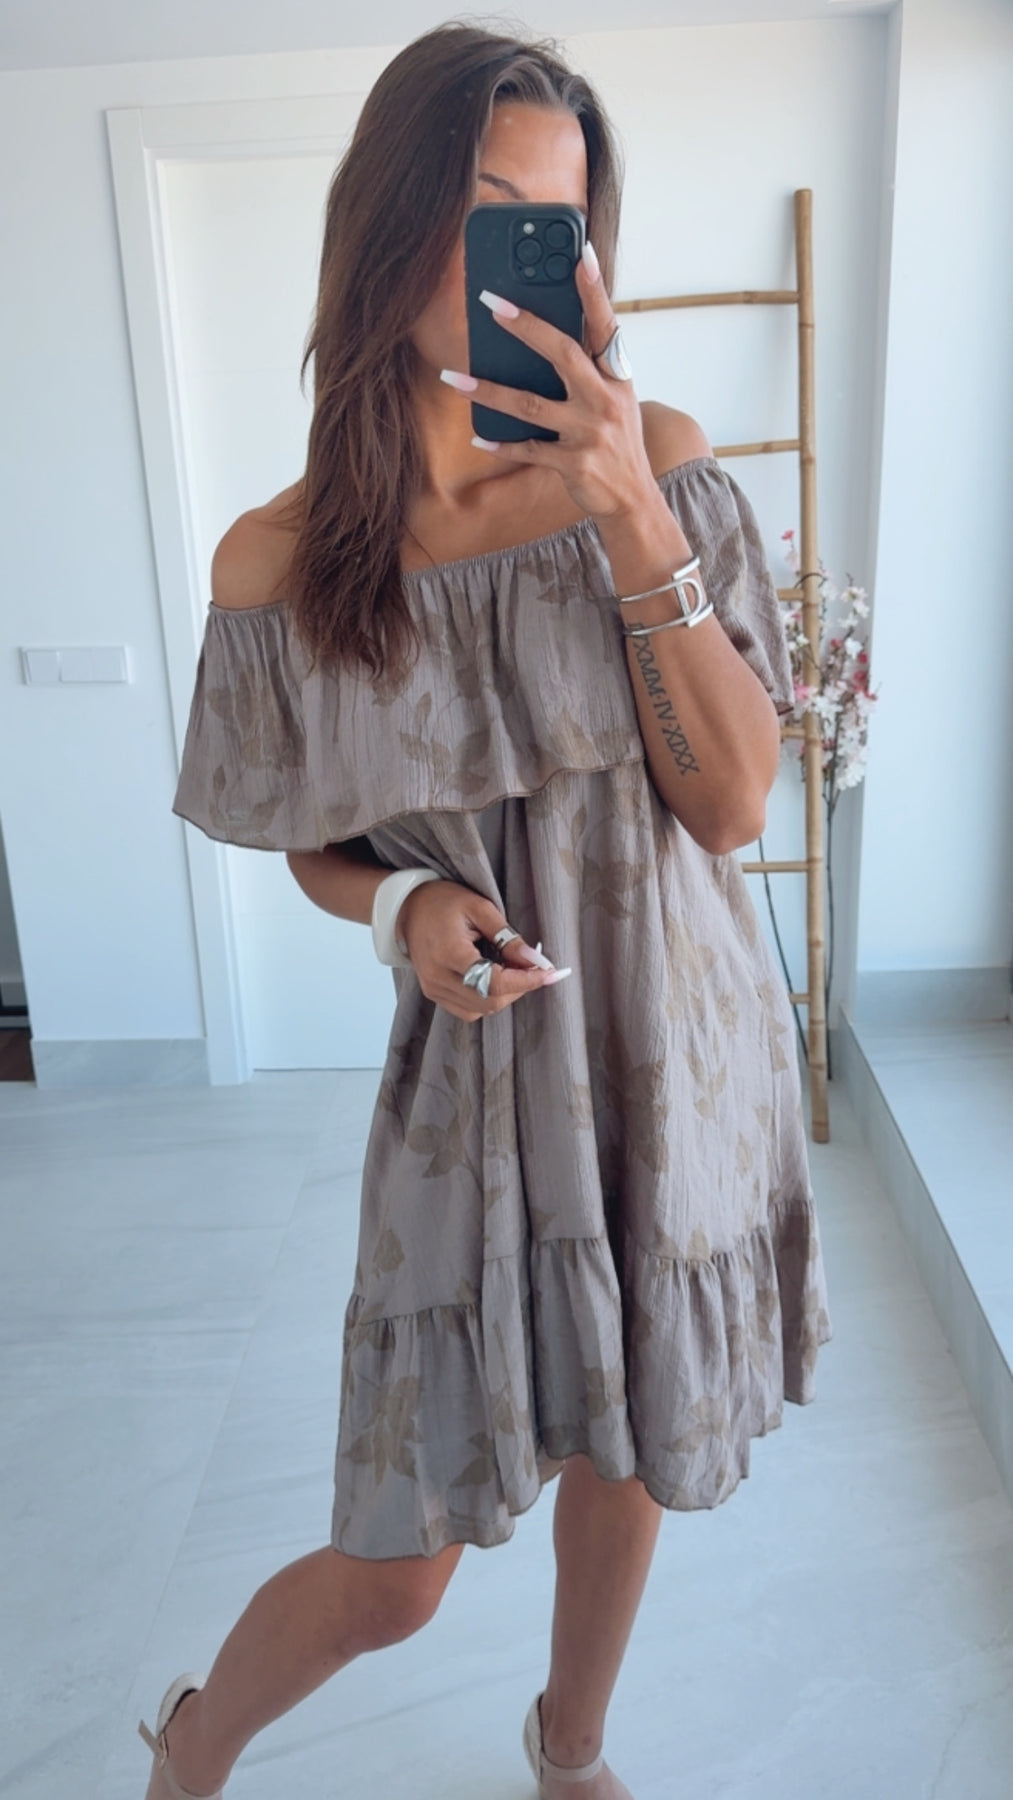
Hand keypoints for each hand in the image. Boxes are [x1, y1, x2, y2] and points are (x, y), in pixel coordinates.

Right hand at [396, 880, 568, 1021]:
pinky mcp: (433, 994)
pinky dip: (487, 999)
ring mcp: (433, 989)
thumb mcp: (480, 907)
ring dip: (504, 995)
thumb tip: (534, 960)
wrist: (407, 908)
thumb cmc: (443, 902)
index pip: (494, 982)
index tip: (550, 973)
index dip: (526, 981)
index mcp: (449, 953)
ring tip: (511, 970)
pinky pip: (468, 1010)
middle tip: (531, 967)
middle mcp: (438, 977)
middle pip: (490, 1002)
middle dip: (518, 988)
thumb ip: (507, 937)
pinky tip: (493, 978)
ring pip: (481, 1010)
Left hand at [440, 241, 657, 522]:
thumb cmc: (617, 441)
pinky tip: (478, 435)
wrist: (633, 498)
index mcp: (616, 377)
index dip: (594, 291)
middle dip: (526, 327)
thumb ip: (590, 370)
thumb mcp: (615, 399)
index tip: (581, 255)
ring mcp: (589, 432)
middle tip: (492, 304)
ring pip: (530, 404)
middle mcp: (605, 399)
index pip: (605, 326)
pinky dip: (501, 443)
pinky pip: (528, 448)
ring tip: (454, 378)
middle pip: (562, 354)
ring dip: (488, 390)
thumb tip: (543, 339)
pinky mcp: (573, 462)